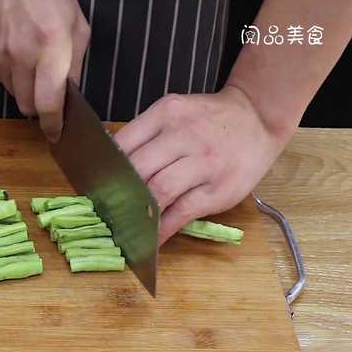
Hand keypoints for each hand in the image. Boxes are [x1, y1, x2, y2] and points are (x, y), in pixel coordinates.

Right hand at [0, 0, 89, 140]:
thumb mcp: (78, 27)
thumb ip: (75, 65)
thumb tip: (69, 96)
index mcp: (51, 48)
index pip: (49, 103)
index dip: (53, 125)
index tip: (55, 134)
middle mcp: (20, 55)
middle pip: (27, 106)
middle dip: (38, 106)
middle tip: (46, 91)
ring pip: (11, 93)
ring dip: (23, 87)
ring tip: (30, 60)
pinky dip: (7, 72)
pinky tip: (14, 50)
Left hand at [114, 86, 289, 244]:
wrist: (257, 118)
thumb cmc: (208, 120)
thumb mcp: (174, 112)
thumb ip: (145, 135)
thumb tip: (108, 167)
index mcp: (166, 114)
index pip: (123, 144)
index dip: (104, 169)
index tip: (94, 187)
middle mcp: (184, 135)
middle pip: (138, 170)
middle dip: (117, 194)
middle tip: (104, 210)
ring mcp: (204, 163)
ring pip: (158, 192)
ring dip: (136, 213)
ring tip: (123, 226)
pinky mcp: (218, 189)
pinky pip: (181, 213)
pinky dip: (161, 229)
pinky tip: (149, 239)